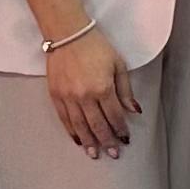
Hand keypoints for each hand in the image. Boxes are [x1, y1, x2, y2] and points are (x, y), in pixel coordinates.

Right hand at [43, 30, 139, 158]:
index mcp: (103, 88)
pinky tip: (77, 139)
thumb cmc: (96, 47)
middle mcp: (84, 96)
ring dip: (88, 141)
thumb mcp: (118, 65)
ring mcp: (68, 96)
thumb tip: (134, 110)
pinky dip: (71, 130)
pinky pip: (64, 118)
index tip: (125, 139)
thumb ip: (125, 90)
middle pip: (97, 125)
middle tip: (113, 154)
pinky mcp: (55, 94)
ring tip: (94, 153)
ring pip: (79, 125)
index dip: (120, 130)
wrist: (68, 34)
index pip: (114, 116)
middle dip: (106, 141)